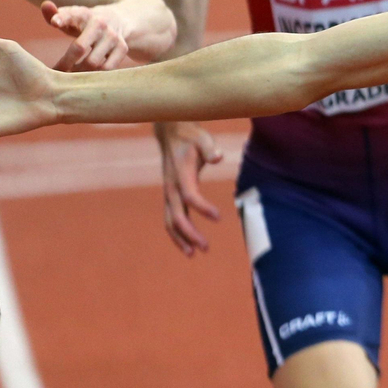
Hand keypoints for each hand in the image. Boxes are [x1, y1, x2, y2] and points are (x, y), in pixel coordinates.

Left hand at [41, 0, 130, 70]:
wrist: (120, 20)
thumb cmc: (86, 22)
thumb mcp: (72, 16)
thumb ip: (55, 14)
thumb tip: (46, 5)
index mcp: (84, 13)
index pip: (72, 14)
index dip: (63, 17)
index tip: (55, 22)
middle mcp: (100, 23)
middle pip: (80, 47)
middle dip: (66, 62)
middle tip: (57, 71)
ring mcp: (113, 36)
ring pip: (93, 62)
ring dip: (79, 71)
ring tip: (71, 74)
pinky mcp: (123, 48)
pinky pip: (107, 68)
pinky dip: (95, 74)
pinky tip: (88, 74)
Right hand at [155, 121, 221, 256]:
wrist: (172, 134)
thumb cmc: (191, 137)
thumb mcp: (203, 138)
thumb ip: (210, 148)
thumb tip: (219, 157)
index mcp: (180, 174)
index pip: (189, 196)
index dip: (202, 207)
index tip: (219, 217)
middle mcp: (171, 187)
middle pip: (177, 215)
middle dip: (190, 233)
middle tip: (206, 248)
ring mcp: (169, 193)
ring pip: (170, 221)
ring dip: (180, 238)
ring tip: (193, 254)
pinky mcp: (171, 196)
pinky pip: (171, 218)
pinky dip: (177, 233)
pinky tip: (188, 244)